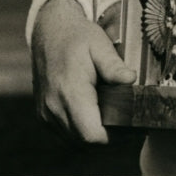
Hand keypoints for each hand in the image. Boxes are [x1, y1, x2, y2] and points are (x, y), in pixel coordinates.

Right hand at [31, 0, 135, 142]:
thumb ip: (114, 65)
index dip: (114, 138)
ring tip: (117, 124)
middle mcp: (53, 108)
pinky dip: (81, 134)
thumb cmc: (77, 37)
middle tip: (131, 128)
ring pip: (74, 143)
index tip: (132, 129)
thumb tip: (131, 79)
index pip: (91, 134)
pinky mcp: (43, 116)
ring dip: (95, 138)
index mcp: (69, 91)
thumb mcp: (99, 44)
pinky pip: (64, 136)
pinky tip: (97, 119)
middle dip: (109, 140)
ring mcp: (45, 114)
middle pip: (84, 143)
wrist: (49, 32)